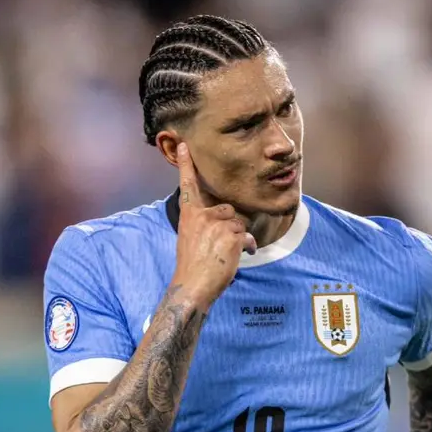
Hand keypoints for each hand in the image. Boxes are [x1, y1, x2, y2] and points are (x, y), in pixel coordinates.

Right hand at [170, 143, 256, 306]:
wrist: (193, 286)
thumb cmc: (192, 266)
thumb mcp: (190, 239)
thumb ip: (203, 224)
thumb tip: (224, 221)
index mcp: (189, 216)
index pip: (188, 186)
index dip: (185, 165)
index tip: (184, 146)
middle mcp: (202, 216)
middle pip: (228, 210)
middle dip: (230, 227)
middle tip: (220, 248)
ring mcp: (217, 224)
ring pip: (239, 223)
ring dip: (238, 238)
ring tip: (226, 255)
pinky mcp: (232, 235)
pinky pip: (247, 237)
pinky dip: (247, 247)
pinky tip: (239, 257)